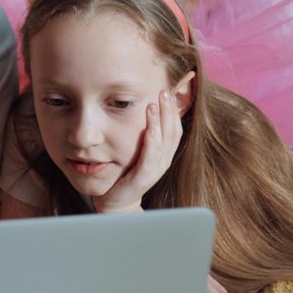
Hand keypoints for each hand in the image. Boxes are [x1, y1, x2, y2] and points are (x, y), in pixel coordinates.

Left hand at [93, 90, 182, 212]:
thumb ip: (143, 134)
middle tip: (164, 91)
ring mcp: (155, 170)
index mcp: (163, 153)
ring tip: (154, 104)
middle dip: (169, 110)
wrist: (117, 202)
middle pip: (172, 131)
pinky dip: (152, 143)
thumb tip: (144, 109)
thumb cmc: (126, 173)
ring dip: (159, 122)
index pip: (174, 127)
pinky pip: (150, 158)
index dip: (173, 109)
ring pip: (163, 142)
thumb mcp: (137, 150)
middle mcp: (163, 160)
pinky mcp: (143, 178)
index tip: (168, 90)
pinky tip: (149, 130)